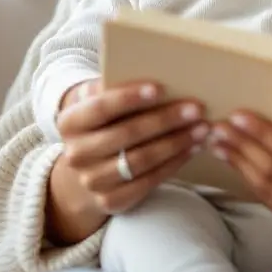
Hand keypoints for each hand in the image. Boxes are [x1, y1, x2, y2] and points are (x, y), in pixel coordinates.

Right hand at [54, 79, 208, 217]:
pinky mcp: (110, 201)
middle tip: (196, 108)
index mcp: (70, 122)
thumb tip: (154, 70)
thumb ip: (113, 86)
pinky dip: (173, 163)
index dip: (130, 98)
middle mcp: (77, 154)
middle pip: (126, 135)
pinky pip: (148, 181)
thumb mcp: (97, 101)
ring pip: (140, 160)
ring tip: (201, 128)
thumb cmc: (101, 124)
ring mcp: (92, 181)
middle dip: (165, 120)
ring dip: (175, 143)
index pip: (101, 107)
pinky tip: (191, 148)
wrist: (84, 170)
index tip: (160, 88)